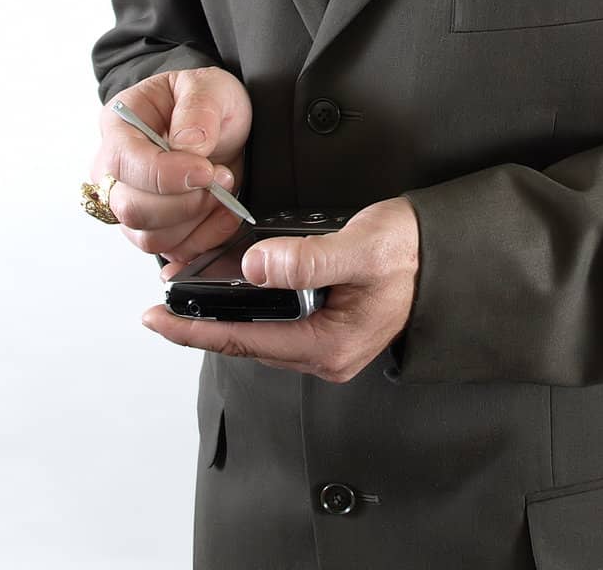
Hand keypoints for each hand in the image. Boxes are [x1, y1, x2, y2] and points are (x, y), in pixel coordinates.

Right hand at [90, 66, 252, 264]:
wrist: (222, 122)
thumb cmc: (206, 100)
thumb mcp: (210, 87)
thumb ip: (198, 110)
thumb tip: (187, 146)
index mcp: (119, 126)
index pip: (124, 162)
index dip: (165, 174)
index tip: (205, 171)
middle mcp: (115, 171)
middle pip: (131, 208)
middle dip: (186, 200)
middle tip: (221, 177)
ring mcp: (132, 203)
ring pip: (150, 236)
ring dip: (197, 219)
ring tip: (224, 190)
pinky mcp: (155, 228)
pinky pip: (173, 250)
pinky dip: (204, 237)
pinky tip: (224, 212)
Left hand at [142, 196, 420, 382]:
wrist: (446, 254)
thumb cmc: (411, 251)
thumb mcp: (361, 247)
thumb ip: (307, 260)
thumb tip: (254, 268)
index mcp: (329, 344)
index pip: (245, 341)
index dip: (196, 330)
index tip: (156, 318)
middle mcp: (325, 354)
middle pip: (247, 343)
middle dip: (201, 324)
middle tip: (161, 303)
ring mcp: (328, 344)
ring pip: (260, 334)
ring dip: (224, 316)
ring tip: (188, 295)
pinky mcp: (329, 328)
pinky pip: (277, 323)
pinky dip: (249, 308)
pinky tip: (234, 290)